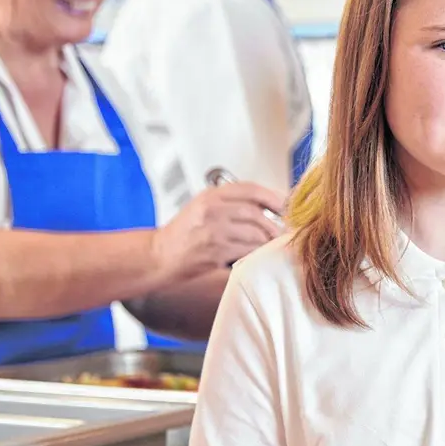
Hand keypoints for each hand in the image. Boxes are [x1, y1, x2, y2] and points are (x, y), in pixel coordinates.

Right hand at [155, 182, 287, 279]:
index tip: (286, 205)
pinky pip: (246, 252)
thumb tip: (269, 205)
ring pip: (254, 234)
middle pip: (255, 213)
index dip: (273, 196)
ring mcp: (212, 232)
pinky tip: (258, 256)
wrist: (159, 256)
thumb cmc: (184, 234)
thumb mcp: (203, 207)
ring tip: (272, 244)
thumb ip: (231, 203)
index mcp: (210, 196)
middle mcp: (211, 211)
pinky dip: (256, 254)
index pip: (250, 189)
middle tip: (282, 232)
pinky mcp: (214, 253)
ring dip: (268, 241)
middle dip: (274, 224)